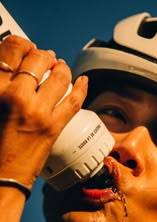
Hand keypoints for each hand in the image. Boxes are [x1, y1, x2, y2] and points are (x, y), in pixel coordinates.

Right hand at [0, 35, 87, 187]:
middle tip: (44, 57)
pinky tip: (83, 81)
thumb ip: (1, 86)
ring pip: (59, 77)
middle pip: (38, 59)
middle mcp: (17, 96)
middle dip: (43, 55)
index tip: (25, 48)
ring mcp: (39, 112)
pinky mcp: (54, 126)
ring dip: (62, 68)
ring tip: (60, 67)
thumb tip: (12, 72)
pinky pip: (74, 101)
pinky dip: (81, 89)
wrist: (1, 174)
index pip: (11, 50)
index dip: (21, 45)